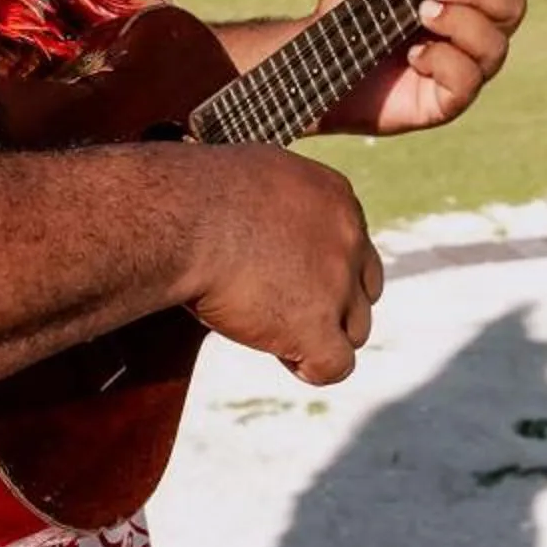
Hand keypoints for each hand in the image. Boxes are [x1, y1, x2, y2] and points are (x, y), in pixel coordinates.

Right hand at [180, 146, 382, 385]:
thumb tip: (263, 218)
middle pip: (363, 291)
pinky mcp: (316, 327)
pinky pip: (336, 366)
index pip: (352, 247)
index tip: (285, 275)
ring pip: (355, 330)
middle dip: (330, 305)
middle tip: (281, 307)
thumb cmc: (198, 194)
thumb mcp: (257, 178)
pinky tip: (284, 356)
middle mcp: (348, 238)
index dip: (321, 270)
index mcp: (336, 197)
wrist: (183, 218)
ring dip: (320, 335)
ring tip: (273, 331)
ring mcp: (337, 284)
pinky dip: (312, 367)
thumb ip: (280, 202)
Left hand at [315, 0, 534, 138]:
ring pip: (498, 45)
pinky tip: (412, 54)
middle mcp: (477, 28)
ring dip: (459, 22)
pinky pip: (469, 80)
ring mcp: (466, 65)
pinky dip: (441, 60)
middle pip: (516, 6)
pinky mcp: (448, 99)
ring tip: (419, 13)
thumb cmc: (356, 3)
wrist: (317, 54)